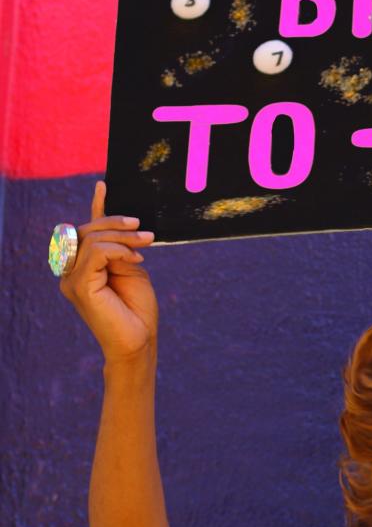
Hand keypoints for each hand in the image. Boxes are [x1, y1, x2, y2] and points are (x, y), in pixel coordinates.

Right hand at [59, 181, 158, 362]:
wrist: (139, 341)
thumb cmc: (136, 310)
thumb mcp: (130, 269)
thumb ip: (119, 249)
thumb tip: (120, 225)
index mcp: (81, 268)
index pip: (84, 232)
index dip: (95, 208)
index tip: (104, 185)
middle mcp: (70, 272)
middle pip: (86, 231)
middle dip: (117, 224)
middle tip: (143, 229)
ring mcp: (71, 280)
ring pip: (92, 238)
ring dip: (123, 237)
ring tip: (146, 244)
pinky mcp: (79, 287)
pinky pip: (96, 252)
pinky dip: (118, 250)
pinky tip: (135, 259)